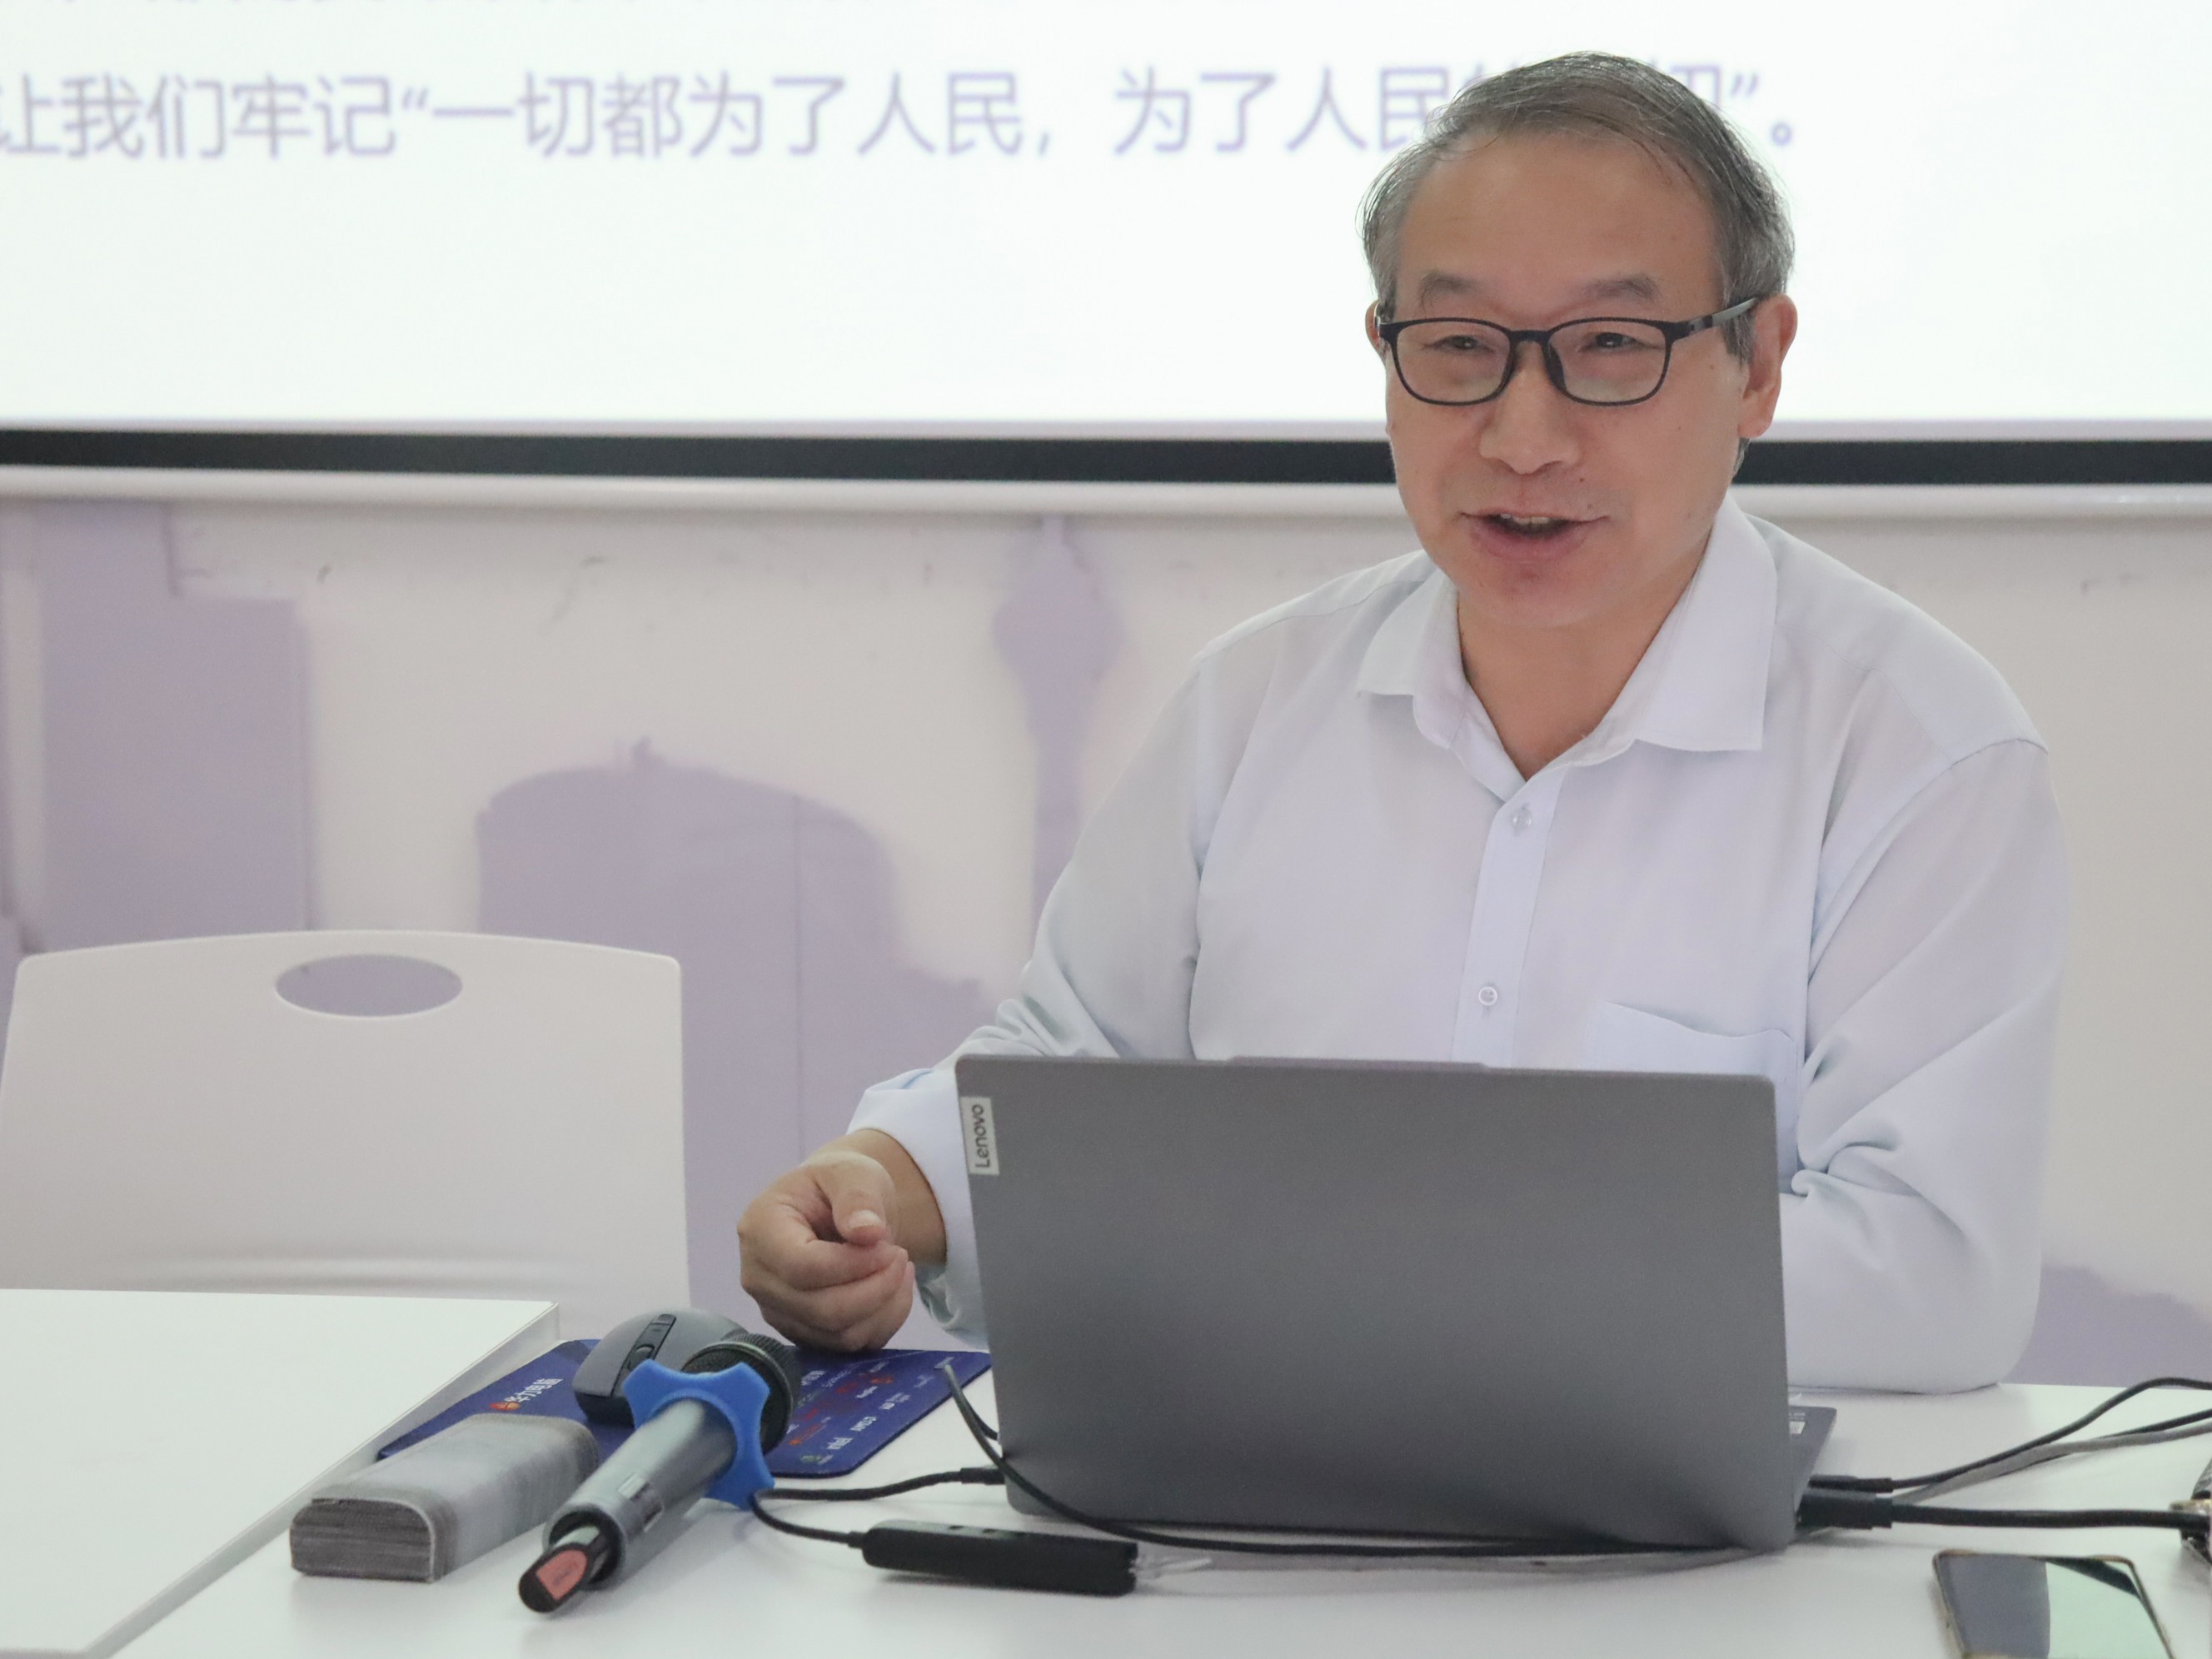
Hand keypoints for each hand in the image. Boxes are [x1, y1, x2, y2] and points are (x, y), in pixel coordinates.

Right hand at [738, 1139, 918, 1350]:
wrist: (837, 1206)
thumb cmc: (838, 1184)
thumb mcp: (851, 1173)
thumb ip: (857, 1197)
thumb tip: (867, 1232)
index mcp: (761, 1230)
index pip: (802, 1268)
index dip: (853, 1265)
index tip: (889, 1246)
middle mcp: (759, 1278)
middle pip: (821, 1309)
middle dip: (876, 1288)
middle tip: (901, 1256)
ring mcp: (778, 1311)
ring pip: (838, 1334)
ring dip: (884, 1306)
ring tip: (900, 1267)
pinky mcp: (803, 1333)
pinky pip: (848, 1347)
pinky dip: (882, 1322)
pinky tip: (894, 1290)